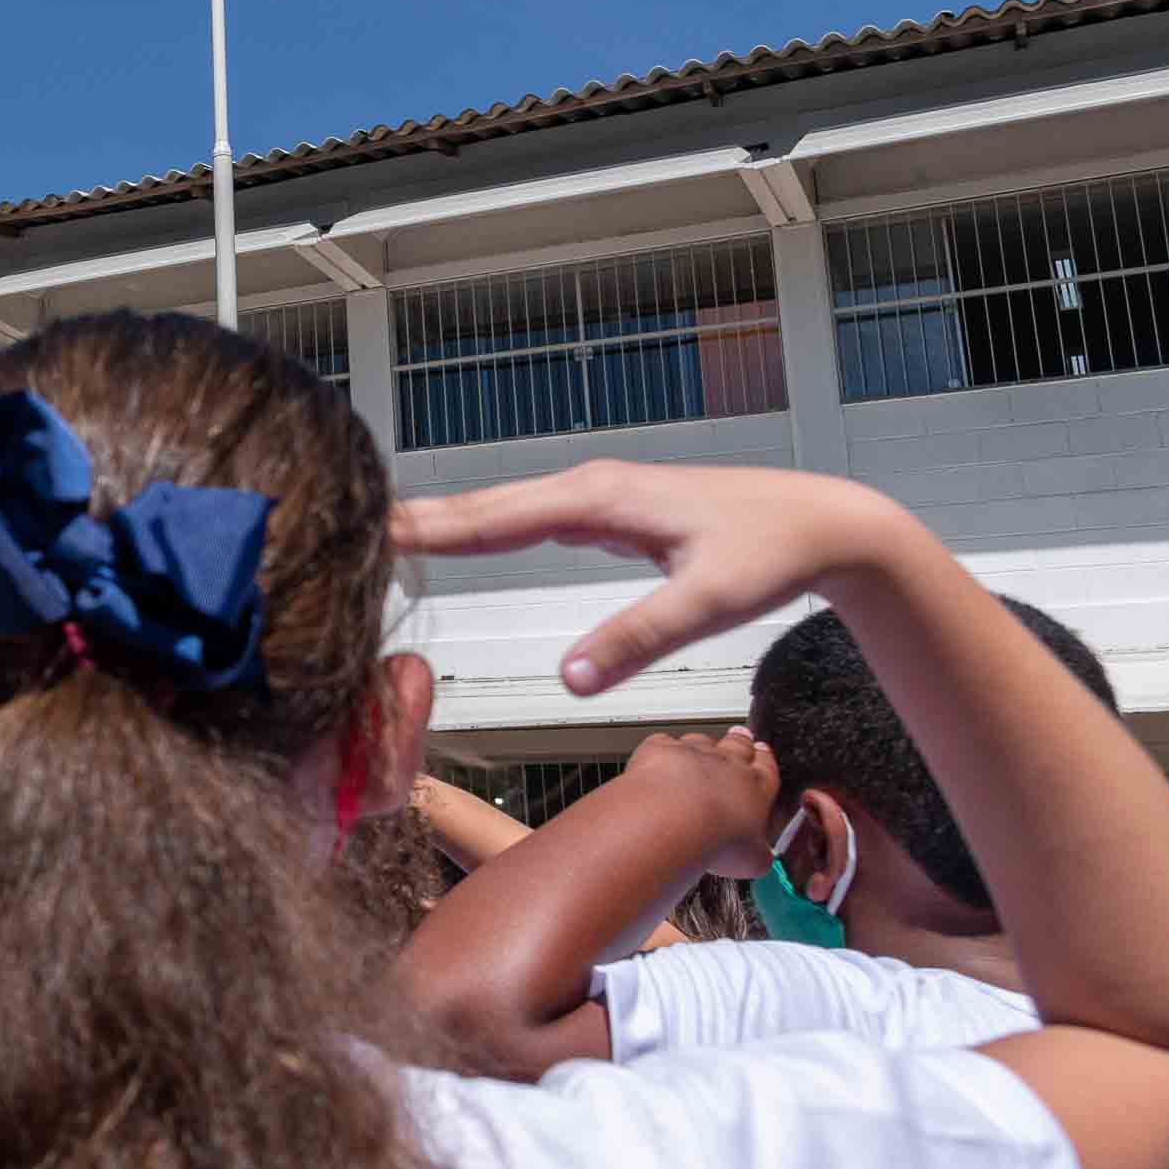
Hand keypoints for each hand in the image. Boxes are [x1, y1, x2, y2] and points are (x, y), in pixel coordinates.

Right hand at [393, 463, 909, 695]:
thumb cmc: (773, 554)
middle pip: (484, 505)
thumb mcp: (710, 604)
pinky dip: (482, 528)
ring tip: (380, 534)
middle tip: (344, 528)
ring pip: (502, 510)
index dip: (431, 527)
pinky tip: (457, 537)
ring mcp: (596, 498)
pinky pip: (526, 518)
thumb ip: (637, 638)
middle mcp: (588, 489)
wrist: (823, 523)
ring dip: (443, 521)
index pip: (496, 516)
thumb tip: (569, 679)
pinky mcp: (607, 514)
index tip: (371, 532)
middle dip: (417, 518)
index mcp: (599, 500)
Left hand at [621, 727, 780, 878]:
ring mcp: (692, 754)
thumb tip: (758, 860)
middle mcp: (727, 764)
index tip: (764, 753)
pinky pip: (663, 742)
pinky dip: (662, 750)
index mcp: (756, 787)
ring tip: (700, 749)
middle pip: (738, 745)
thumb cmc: (715, 838)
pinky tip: (658, 759)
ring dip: (702, 745)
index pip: (767, 768)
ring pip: (701, 741)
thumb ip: (757, 854)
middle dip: (741, 741)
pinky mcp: (660, 750)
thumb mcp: (751, 860)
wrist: (674, 821)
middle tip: (741, 737)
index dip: (765, 760)